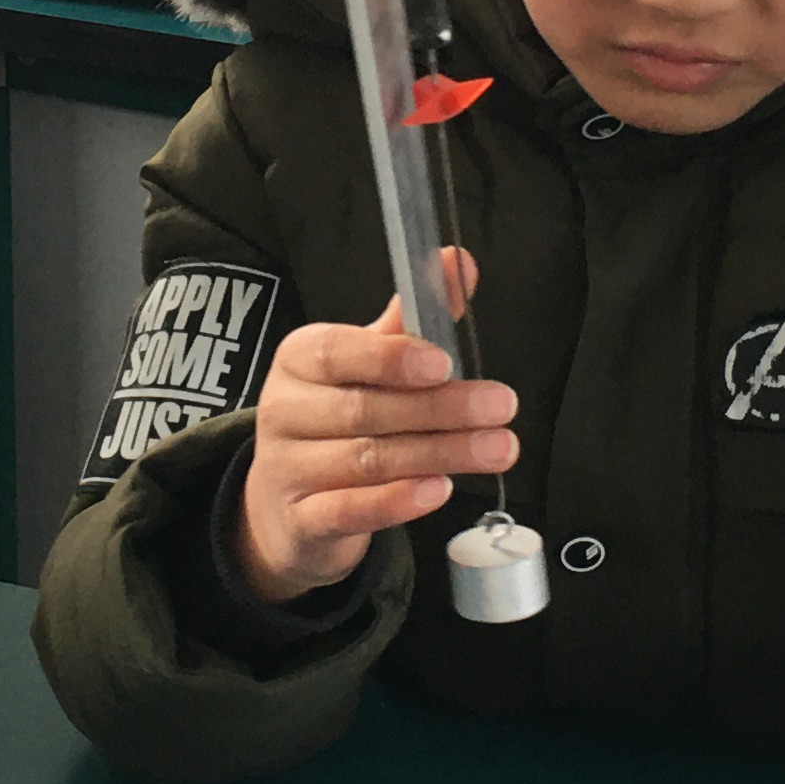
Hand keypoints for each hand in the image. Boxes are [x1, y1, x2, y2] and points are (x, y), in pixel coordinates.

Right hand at [234, 273, 519, 603]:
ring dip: (438, 454)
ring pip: (366, 462)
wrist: (285, 504)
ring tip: (495, 449)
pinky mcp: (301, 521)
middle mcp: (284, 411)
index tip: (444, 363)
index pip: (335, 352)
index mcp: (299, 360)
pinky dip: (395, 503)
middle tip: (500, 407)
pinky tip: (438, 491)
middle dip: (440, 409)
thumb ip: (413, 319)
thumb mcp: (366, 364)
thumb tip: (459, 262)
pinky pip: (347, 511)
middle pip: (365, 410)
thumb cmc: (336, 418)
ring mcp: (287, 469)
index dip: (389, 358)